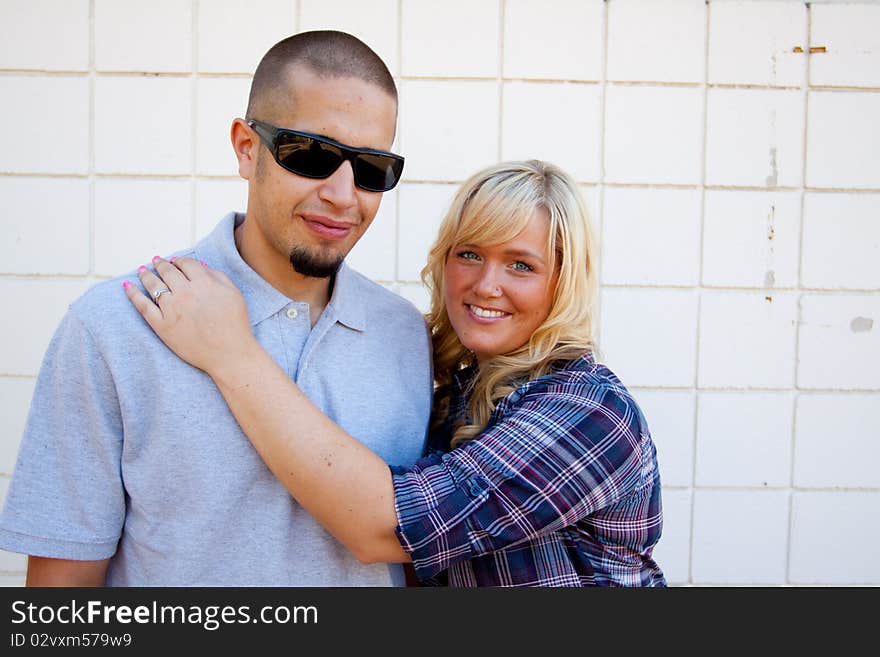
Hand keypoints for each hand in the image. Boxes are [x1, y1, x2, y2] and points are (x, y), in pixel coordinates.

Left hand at [124, 256, 257, 376]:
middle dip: (160, 264)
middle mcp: (185, 293)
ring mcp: (171, 309)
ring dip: (145, 274)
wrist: (229, 354)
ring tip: (141, 269)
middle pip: (167, 272)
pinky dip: (133, 294)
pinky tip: (127, 286)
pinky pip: (143, 306)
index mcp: (203, 283)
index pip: (186, 264)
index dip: (179, 260)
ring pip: (153, 285)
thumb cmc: (235, 325)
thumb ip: (218, 276)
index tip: (175, 260)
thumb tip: (201, 265)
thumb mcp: (234, 294)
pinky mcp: (162, 325)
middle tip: (156, 261)